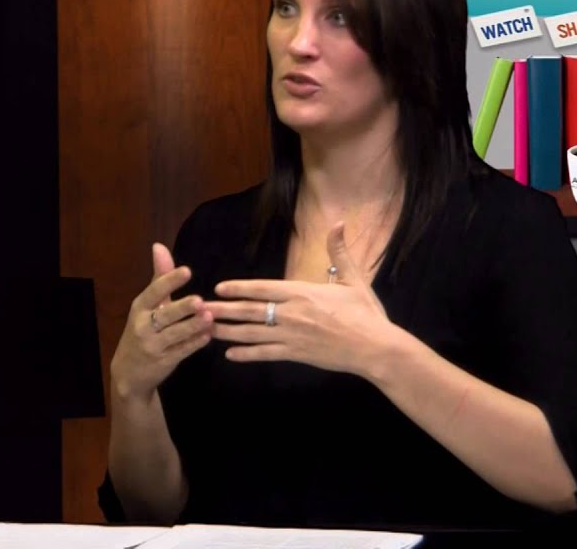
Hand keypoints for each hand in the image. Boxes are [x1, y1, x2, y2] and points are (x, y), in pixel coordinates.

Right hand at [109, 243, 212, 402]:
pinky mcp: (165, 361)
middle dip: (181, 308)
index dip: (170, 281)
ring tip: (209, 317)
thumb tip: (159, 246)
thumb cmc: (142, 330)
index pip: (154, 292)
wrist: (129, 372)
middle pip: (164, 315)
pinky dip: (195, 343)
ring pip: (175, 335)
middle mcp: (144, 326)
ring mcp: (154, 345)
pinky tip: (208, 335)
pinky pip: (182, 351)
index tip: (187, 271)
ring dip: (192, 326)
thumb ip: (158, 277)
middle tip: (199, 300)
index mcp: (140, 308)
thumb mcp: (146, 305)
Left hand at [205, 222, 404, 376]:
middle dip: (224, 309)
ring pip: (252, 333)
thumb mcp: (354, 278)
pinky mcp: (297, 355)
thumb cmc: (366, 313)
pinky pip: (266, 354)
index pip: (263, 288)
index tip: (220, 287)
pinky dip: (247, 354)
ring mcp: (292, 336)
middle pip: (251, 310)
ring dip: (228, 331)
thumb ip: (340, 251)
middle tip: (200, 309)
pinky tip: (230, 355)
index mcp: (302, 293)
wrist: (376, 348)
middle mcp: (292, 314)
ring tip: (207, 330)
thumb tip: (339, 222)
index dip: (239, 288)